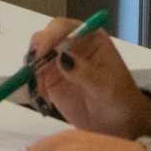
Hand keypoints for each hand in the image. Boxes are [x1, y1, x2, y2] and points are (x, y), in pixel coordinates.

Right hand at [26, 18, 150, 136]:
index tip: (42, 50)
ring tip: (40, 92)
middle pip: (44, 38)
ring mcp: (58, 63)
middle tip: (32, 71)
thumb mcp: (106, 88)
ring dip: (30, 71)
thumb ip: (84, 72)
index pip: (64, 27)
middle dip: (35, 52)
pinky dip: (31, 87)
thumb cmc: (120, 100)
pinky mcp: (50, 80)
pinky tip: (42, 100)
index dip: (50, 35)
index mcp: (89, 38)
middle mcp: (71, 46)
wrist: (119, 123)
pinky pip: (32, 78)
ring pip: (34, 57)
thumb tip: (61, 57)